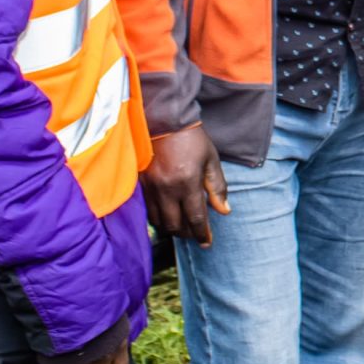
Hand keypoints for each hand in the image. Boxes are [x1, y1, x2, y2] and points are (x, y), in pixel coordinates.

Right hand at [141, 124, 228, 247]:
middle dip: (186, 234)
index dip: (202, 233)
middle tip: (195, 233)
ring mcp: (151, 187)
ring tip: (182, 226)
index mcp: (188, 182)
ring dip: (171, 227)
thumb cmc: (192, 140)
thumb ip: (217, 187)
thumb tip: (224, 211)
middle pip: (174, 225)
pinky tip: (166, 215)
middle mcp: (167, 188)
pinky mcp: (140, 183)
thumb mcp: (211, 161)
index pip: (195, 217)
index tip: (207, 242)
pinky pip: (147, 210)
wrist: (164, 121)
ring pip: (158, 221)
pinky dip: (157, 217)